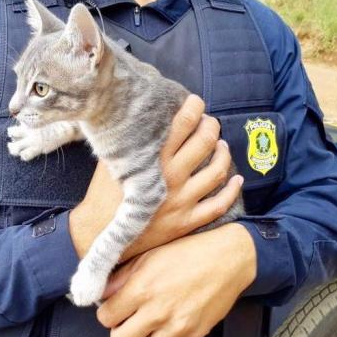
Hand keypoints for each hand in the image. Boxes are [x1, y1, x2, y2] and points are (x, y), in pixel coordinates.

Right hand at [69, 94, 243, 259]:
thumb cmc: (102, 195)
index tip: (196, 102)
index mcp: (153, 159)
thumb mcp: (111, 160)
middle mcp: (170, 178)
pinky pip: (218, 205)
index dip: (194, 108)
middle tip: (210, 122)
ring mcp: (181, 201)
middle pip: (205, 142)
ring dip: (223, 154)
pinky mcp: (185, 222)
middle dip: (211, 126)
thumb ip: (128, 141)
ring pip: (217, 172)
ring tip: (221, 145)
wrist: (100, 234)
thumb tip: (138, 117)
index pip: (183, 124)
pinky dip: (231, 191)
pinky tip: (236, 180)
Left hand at [96, 223, 256, 336]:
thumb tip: (101, 294)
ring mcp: (176, 326)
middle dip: (120, 331)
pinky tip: (171, 319)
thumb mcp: (148, 256)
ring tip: (151, 321)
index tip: (116, 307)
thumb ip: (120, 277)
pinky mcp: (194, 334)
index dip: (108, 312)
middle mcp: (156, 311)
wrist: (228, 258)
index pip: (105, 317)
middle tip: (130, 318)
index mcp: (140, 288)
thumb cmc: (186, 251)